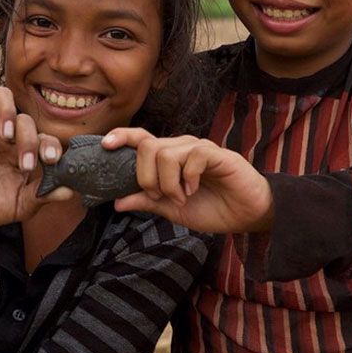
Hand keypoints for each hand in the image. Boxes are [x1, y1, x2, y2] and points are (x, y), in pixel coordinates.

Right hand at [0, 86, 69, 226]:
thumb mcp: (19, 205)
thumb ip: (42, 196)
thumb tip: (70, 192)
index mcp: (24, 149)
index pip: (43, 136)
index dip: (51, 145)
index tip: (51, 161)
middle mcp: (6, 134)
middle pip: (24, 119)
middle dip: (29, 139)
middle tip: (26, 163)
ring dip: (7, 111)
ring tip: (5, 135)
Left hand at [103, 128, 272, 232]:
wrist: (246, 215)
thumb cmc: (211, 208)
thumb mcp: (172, 209)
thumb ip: (147, 201)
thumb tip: (117, 201)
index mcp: (168, 157)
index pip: (140, 139)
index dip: (122, 137)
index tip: (105, 145)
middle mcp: (180, 147)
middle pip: (147, 146)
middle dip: (146, 176)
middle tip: (161, 196)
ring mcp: (198, 148)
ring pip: (166, 153)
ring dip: (168, 183)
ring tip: (182, 197)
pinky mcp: (216, 154)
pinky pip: (192, 156)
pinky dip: (188, 178)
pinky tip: (194, 189)